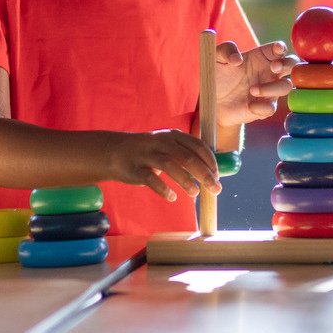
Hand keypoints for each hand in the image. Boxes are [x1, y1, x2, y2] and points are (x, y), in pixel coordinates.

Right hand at [103, 129, 218, 200]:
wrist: (115, 152)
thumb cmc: (149, 153)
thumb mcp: (168, 147)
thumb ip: (187, 155)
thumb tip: (211, 174)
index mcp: (173, 136)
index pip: (197, 146)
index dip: (210, 161)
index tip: (217, 176)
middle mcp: (162, 142)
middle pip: (187, 157)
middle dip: (204, 174)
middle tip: (215, 189)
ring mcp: (147, 155)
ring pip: (170, 165)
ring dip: (185, 180)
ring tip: (195, 193)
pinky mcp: (134, 169)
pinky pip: (151, 179)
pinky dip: (163, 189)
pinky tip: (172, 197)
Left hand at [214, 40, 294, 133]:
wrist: (214, 101)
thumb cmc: (219, 75)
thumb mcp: (216, 57)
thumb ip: (225, 50)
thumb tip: (237, 59)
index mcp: (262, 56)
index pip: (279, 49)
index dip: (281, 48)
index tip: (277, 49)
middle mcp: (270, 72)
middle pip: (292, 64)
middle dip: (287, 64)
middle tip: (274, 67)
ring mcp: (269, 90)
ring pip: (286, 87)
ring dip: (272, 88)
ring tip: (252, 90)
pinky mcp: (264, 108)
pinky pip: (271, 108)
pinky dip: (263, 107)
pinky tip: (249, 105)